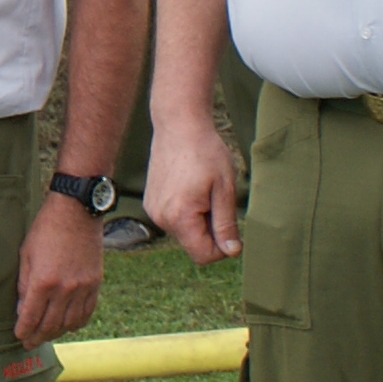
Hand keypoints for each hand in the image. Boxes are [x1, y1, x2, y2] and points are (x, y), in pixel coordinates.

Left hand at [12, 200, 105, 347]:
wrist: (77, 212)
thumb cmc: (46, 229)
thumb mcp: (26, 255)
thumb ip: (24, 285)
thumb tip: (22, 310)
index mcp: (43, 281)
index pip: (31, 317)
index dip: (24, 331)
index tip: (19, 336)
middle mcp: (64, 289)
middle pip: (50, 325)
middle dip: (38, 337)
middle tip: (30, 343)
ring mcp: (82, 288)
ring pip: (69, 323)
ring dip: (56, 333)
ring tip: (47, 336)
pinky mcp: (95, 284)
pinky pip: (86, 313)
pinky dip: (76, 323)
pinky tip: (67, 325)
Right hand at [146, 115, 239, 264]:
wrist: (179, 126)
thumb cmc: (206, 152)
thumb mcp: (224, 188)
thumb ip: (226, 224)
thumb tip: (232, 251)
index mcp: (180, 217)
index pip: (203, 256)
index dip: (222, 247)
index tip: (230, 224)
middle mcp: (161, 218)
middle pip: (193, 244)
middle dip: (210, 229)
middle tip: (216, 198)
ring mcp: (153, 210)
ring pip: (184, 232)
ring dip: (198, 219)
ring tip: (202, 189)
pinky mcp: (150, 202)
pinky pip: (174, 219)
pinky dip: (186, 211)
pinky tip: (189, 186)